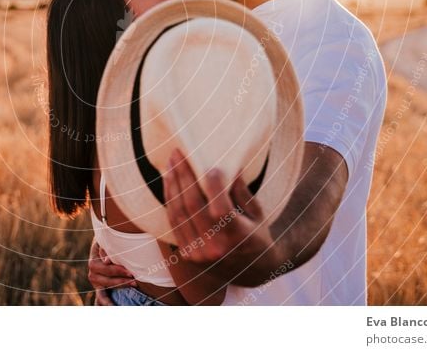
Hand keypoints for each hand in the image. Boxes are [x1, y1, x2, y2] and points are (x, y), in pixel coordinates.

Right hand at [88, 239, 136, 304]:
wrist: (102, 243)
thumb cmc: (105, 241)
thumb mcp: (103, 241)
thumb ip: (104, 249)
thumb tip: (107, 261)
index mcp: (92, 262)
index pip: (107, 269)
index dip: (119, 270)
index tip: (131, 272)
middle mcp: (92, 273)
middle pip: (108, 279)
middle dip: (122, 280)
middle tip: (135, 280)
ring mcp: (95, 282)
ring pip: (108, 287)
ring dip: (120, 287)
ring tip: (133, 285)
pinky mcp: (99, 288)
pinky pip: (101, 297)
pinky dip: (107, 302)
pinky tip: (114, 306)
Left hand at [163, 149, 278, 274]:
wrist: (250, 273)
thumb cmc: (257, 237)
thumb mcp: (257, 214)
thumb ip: (241, 191)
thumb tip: (228, 165)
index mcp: (237, 237)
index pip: (220, 207)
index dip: (213, 184)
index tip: (209, 165)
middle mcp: (215, 247)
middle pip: (193, 205)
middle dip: (184, 175)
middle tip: (179, 152)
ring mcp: (198, 253)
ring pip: (179, 212)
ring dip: (172, 184)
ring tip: (171, 162)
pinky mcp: (187, 253)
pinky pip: (174, 221)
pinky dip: (170, 199)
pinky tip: (169, 181)